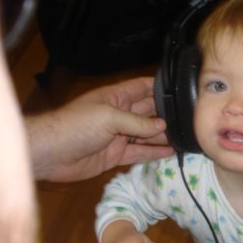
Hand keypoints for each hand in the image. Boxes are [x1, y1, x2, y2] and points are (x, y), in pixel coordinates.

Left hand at [27, 77, 173, 181]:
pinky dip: (154, 152)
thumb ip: (138, 123)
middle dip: (167, 114)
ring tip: (187, 136)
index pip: (142, 88)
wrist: (50, 154)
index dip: (161, 87)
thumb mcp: (109, 117)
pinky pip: (139, 152)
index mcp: (116, 97)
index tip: (183, 89)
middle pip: (148, 112)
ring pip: (146, 134)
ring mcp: (118, 136)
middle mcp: (120, 114)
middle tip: (191, 118)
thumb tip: (163, 126)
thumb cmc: (77, 126)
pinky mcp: (116, 155)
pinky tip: (171, 151)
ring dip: (164, 135)